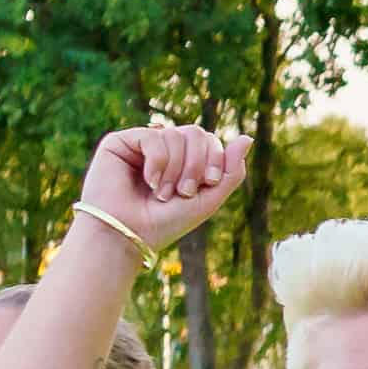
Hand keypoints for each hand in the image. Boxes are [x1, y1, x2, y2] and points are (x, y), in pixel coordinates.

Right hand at [78, 123, 245, 253]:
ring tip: (162, 193)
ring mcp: (141, 145)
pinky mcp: (119, 143)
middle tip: (185, 191)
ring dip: (176, 168)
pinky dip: (158, 161)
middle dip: (197, 163)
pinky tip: (150, 181)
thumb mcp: (208, 199)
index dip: (215, 158)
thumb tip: (248, 137)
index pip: (210, 142)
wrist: (128, 236)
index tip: (208, 184)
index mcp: (183, 162)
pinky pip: (153, 136)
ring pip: (175, 135)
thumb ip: (230, 171)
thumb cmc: (165, 223)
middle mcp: (163, 150)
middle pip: (196, 133)